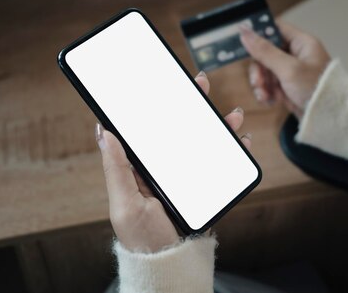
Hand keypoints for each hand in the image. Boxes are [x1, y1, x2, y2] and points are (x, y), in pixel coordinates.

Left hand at [95, 71, 252, 252]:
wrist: (171, 265)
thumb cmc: (143, 239)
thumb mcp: (125, 204)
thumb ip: (117, 168)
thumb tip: (104, 131)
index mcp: (143, 167)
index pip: (150, 129)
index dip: (158, 105)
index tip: (166, 84)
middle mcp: (165, 168)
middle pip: (180, 129)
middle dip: (193, 105)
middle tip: (201, 83)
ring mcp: (187, 177)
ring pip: (204, 142)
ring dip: (218, 125)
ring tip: (232, 114)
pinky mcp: (205, 188)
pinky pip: (221, 164)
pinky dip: (234, 151)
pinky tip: (242, 140)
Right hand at [239, 21, 330, 117]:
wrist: (331, 118)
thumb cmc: (316, 89)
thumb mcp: (288, 68)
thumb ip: (265, 50)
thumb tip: (244, 31)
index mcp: (301, 43)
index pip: (275, 29)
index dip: (258, 35)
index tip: (245, 45)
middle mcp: (296, 54)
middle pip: (265, 53)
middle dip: (259, 70)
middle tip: (259, 83)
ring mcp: (292, 71)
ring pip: (265, 71)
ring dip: (261, 84)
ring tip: (266, 96)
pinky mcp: (288, 86)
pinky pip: (270, 84)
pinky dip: (267, 93)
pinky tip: (271, 102)